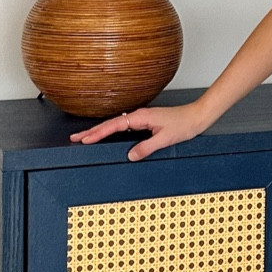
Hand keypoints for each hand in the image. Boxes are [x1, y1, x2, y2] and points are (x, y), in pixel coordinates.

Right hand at [69, 101, 204, 160]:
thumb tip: (130, 155)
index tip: (84, 139)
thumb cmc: (184, 125)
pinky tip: (107, 135)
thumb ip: (147, 147)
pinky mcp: (145, 121)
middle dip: (92, 131)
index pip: (114, 126)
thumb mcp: (165, 139)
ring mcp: (141, 118)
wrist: (196, 117)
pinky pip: (123, 126)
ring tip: (85, 137)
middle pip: (110, 124)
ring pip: (115, 124)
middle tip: (74, 138)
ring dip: (100, 131)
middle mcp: (139, 115)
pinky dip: (111, 131)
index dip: (98, 133)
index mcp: (141, 117)